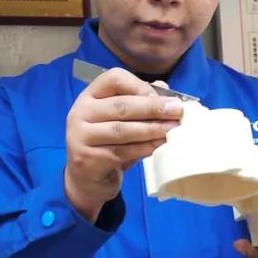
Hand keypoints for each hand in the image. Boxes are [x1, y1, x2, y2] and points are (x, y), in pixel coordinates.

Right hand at [64, 67, 181, 221]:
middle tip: (177, 111)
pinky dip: (144, 148)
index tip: (162, 96)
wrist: (86, 178)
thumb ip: (138, 102)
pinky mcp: (88, 159)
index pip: (113, 79)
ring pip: (122, 130)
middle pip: (121, 106)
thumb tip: (163, 87)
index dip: (139, 85)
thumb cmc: (107, 143)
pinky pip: (122, 151)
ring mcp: (81, 137)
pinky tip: (159, 145)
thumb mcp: (120, 120)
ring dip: (151, 129)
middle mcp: (80, 113)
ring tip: (172, 129)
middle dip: (153, 108)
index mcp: (89, 96)